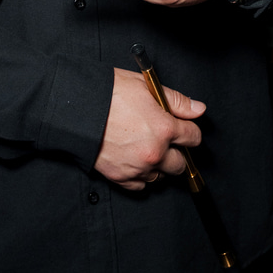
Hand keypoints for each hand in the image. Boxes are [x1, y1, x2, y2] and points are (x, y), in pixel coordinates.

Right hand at [95, 67, 204, 188]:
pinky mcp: (121, 177)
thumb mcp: (144, 86)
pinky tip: (133, 159)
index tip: (182, 128)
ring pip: (161, 176)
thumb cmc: (107, 92)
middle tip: (163, 139)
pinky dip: (140, 175)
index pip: (193, 137)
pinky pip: (141, 186)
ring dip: (158, 165)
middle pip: (181, 163)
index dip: (188, 130)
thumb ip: (176, 100)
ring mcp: (138, 167)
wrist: (74, 108)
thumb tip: (198, 109)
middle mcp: (155, 152)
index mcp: (164, 128)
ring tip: (143, 147)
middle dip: (176, 152)